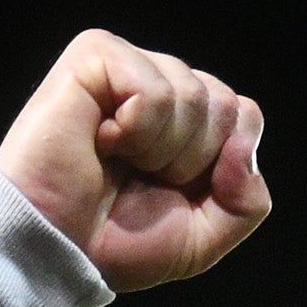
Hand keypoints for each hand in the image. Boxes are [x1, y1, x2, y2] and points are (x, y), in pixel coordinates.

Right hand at [0, 30, 271, 293]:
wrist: (57, 250)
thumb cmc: (118, 242)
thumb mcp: (206, 236)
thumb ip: (249, 199)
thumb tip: (244, 144)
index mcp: (185, 117)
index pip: (244, 115)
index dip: (221, 168)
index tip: (171, 191)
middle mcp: (158, 83)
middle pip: (226, 103)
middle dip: (192, 161)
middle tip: (139, 177)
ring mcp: (126, 65)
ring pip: (193, 95)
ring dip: (160, 150)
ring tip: (116, 159)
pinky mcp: (94, 56)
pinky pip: (154, 90)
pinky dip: (136, 131)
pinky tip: (102, 139)